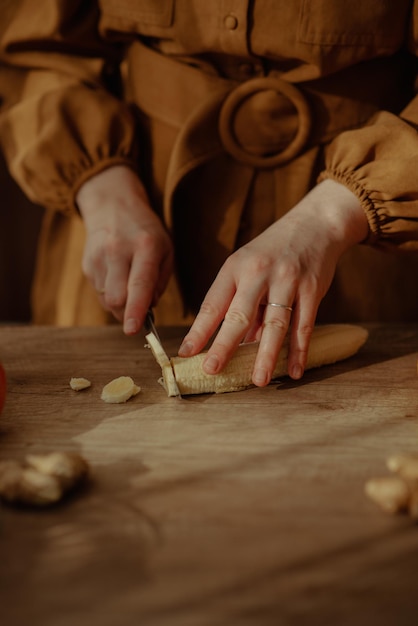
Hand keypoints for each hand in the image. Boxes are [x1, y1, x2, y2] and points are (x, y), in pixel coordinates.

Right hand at [76, 165, 172, 333]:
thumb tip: (149, 308)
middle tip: (139, 313)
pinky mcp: (87, 264)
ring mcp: (99, 257)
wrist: (112, 205)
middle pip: (116, 298)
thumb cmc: (146, 232)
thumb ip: (161, 281)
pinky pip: (99, 293)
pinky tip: (117, 277)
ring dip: (120, 305)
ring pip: (106, 299)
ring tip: (129, 285)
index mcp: (145, 246)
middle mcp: (118, 250)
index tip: (133, 329)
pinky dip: (111, 294)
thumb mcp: (166, 249)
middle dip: (128, 313)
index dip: (135, 310)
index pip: (139, 284)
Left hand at [178, 179, 368, 384]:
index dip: (199, 330)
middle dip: (223, 345)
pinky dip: (299, 351)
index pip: (212, 304)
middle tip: (211, 370)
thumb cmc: (273, 252)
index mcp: (235, 268)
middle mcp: (258, 273)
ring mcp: (287, 281)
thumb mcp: (248, 267)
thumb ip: (240, 304)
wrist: (315, 224)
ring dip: (266, 355)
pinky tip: (295, 371)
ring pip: (274, 324)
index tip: (186, 352)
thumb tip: (234, 346)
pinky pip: (304, 325)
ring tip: (258, 380)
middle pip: (239, 315)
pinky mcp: (312, 289)